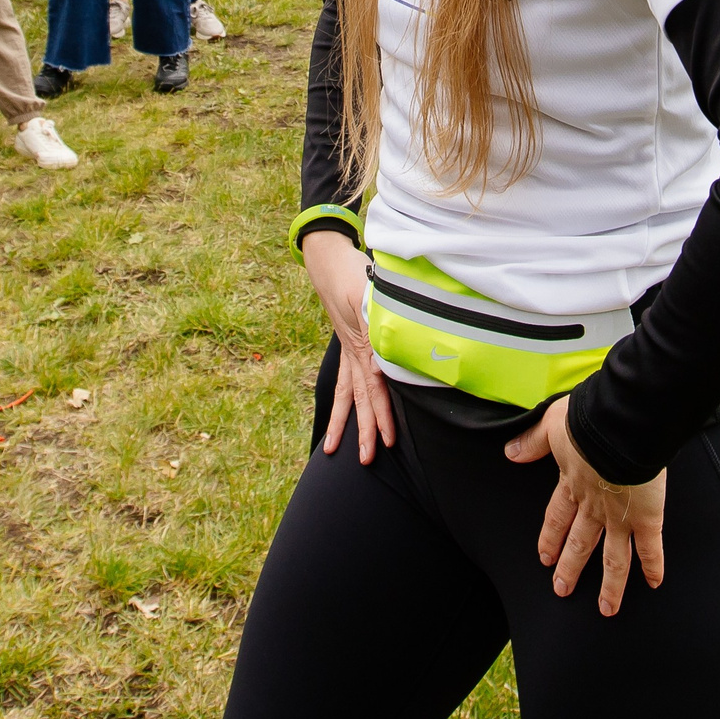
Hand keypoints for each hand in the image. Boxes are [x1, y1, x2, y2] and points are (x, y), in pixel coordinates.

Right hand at [303, 233, 393, 461]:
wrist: (330, 258)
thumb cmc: (356, 271)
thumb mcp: (371, 292)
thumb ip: (379, 320)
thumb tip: (386, 354)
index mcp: (364, 343)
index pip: (375, 387)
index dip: (382, 414)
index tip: (388, 441)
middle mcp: (355, 351)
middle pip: (359, 398)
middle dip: (364, 430)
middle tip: (368, 460)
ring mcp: (348, 349)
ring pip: (346, 393)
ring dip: (344, 423)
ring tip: (331, 450)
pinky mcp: (347, 344)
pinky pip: (342, 380)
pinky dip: (340, 402)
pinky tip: (339, 418)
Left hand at [506, 396, 666, 616]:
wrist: (620, 425)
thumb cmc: (589, 420)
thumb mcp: (552, 425)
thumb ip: (533, 441)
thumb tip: (510, 452)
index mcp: (574, 483)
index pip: (557, 517)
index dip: (550, 537)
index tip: (544, 556)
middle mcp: (594, 506)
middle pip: (580, 544)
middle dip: (570, 569)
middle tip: (562, 590)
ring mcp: (620, 515)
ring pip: (613, 557)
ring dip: (610, 584)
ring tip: (607, 608)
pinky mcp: (646, 516)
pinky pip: (650, 546)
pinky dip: (653, 565)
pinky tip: (654, 582)